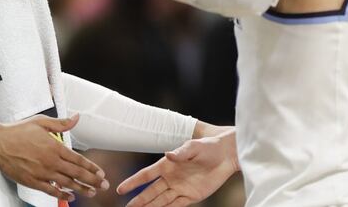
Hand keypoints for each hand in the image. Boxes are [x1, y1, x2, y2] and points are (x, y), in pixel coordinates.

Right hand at [0, 113, 108, 201]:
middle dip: (92, 180)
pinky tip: (70, 196)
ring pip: (66, 183)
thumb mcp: (41, 122)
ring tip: (92, 192)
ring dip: (81, 189)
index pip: (78, 159)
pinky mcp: (32, 181)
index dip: (91, 167)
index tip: (101, 172)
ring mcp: (42, 173)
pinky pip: (50, 191)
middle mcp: (51, 161)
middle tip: (104, 185)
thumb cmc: (18, 131)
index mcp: (54, 146)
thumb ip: (61, 123)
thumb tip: (76, 117)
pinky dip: (62, 194)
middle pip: (76, 173)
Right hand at [116, 128, 238, 206]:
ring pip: (161, 201)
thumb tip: (168, 154)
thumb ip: (181, 152)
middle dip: (139, 200)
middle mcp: (171, 178)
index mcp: (167, 164)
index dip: (133, 182)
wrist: (226, 155)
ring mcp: (180, 188)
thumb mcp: (194, 147)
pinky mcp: (191, 196)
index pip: (146, 175)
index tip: (120, 189)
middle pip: (151, 192)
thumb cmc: (208, 147)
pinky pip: (176, 205)